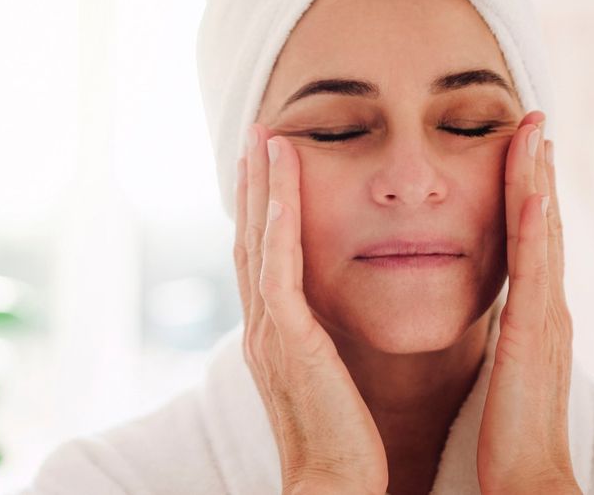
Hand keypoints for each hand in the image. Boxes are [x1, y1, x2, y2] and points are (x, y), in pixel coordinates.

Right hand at [234, 122, 387, 494]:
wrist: (334, 487)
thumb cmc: (343, 442)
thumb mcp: (330, 378)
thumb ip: (325, 343)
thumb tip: (337, 319)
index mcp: (272, 336)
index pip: (261, 257)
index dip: (262, 208)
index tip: (269, 165)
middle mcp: (262, 328)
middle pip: (250, 239)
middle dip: (252, 185)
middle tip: (258, 134)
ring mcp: (269, 334)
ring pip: (258, 244)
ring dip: (261, 188)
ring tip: (267, 139)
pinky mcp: (289, 342)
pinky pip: (278, 271)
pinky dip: (278, 224)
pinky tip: (283, 186)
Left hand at [477, 111, 581, 493]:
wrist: (530, 482)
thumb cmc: (510, 435)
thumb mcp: (507, 372)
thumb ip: (506, 339)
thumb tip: (497, 318)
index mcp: (536, 317)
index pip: (533, 241)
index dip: (530, 192)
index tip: (521, 147)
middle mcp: (548, 310)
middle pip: (546, 225)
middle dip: (540, 172)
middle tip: (534, 120)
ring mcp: (546, 322)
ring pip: (544, 237)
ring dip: (540, 182)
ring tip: (534, 133)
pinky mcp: (532, 339)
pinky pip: (534, 274)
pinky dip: (537, 231)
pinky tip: (533, 195)